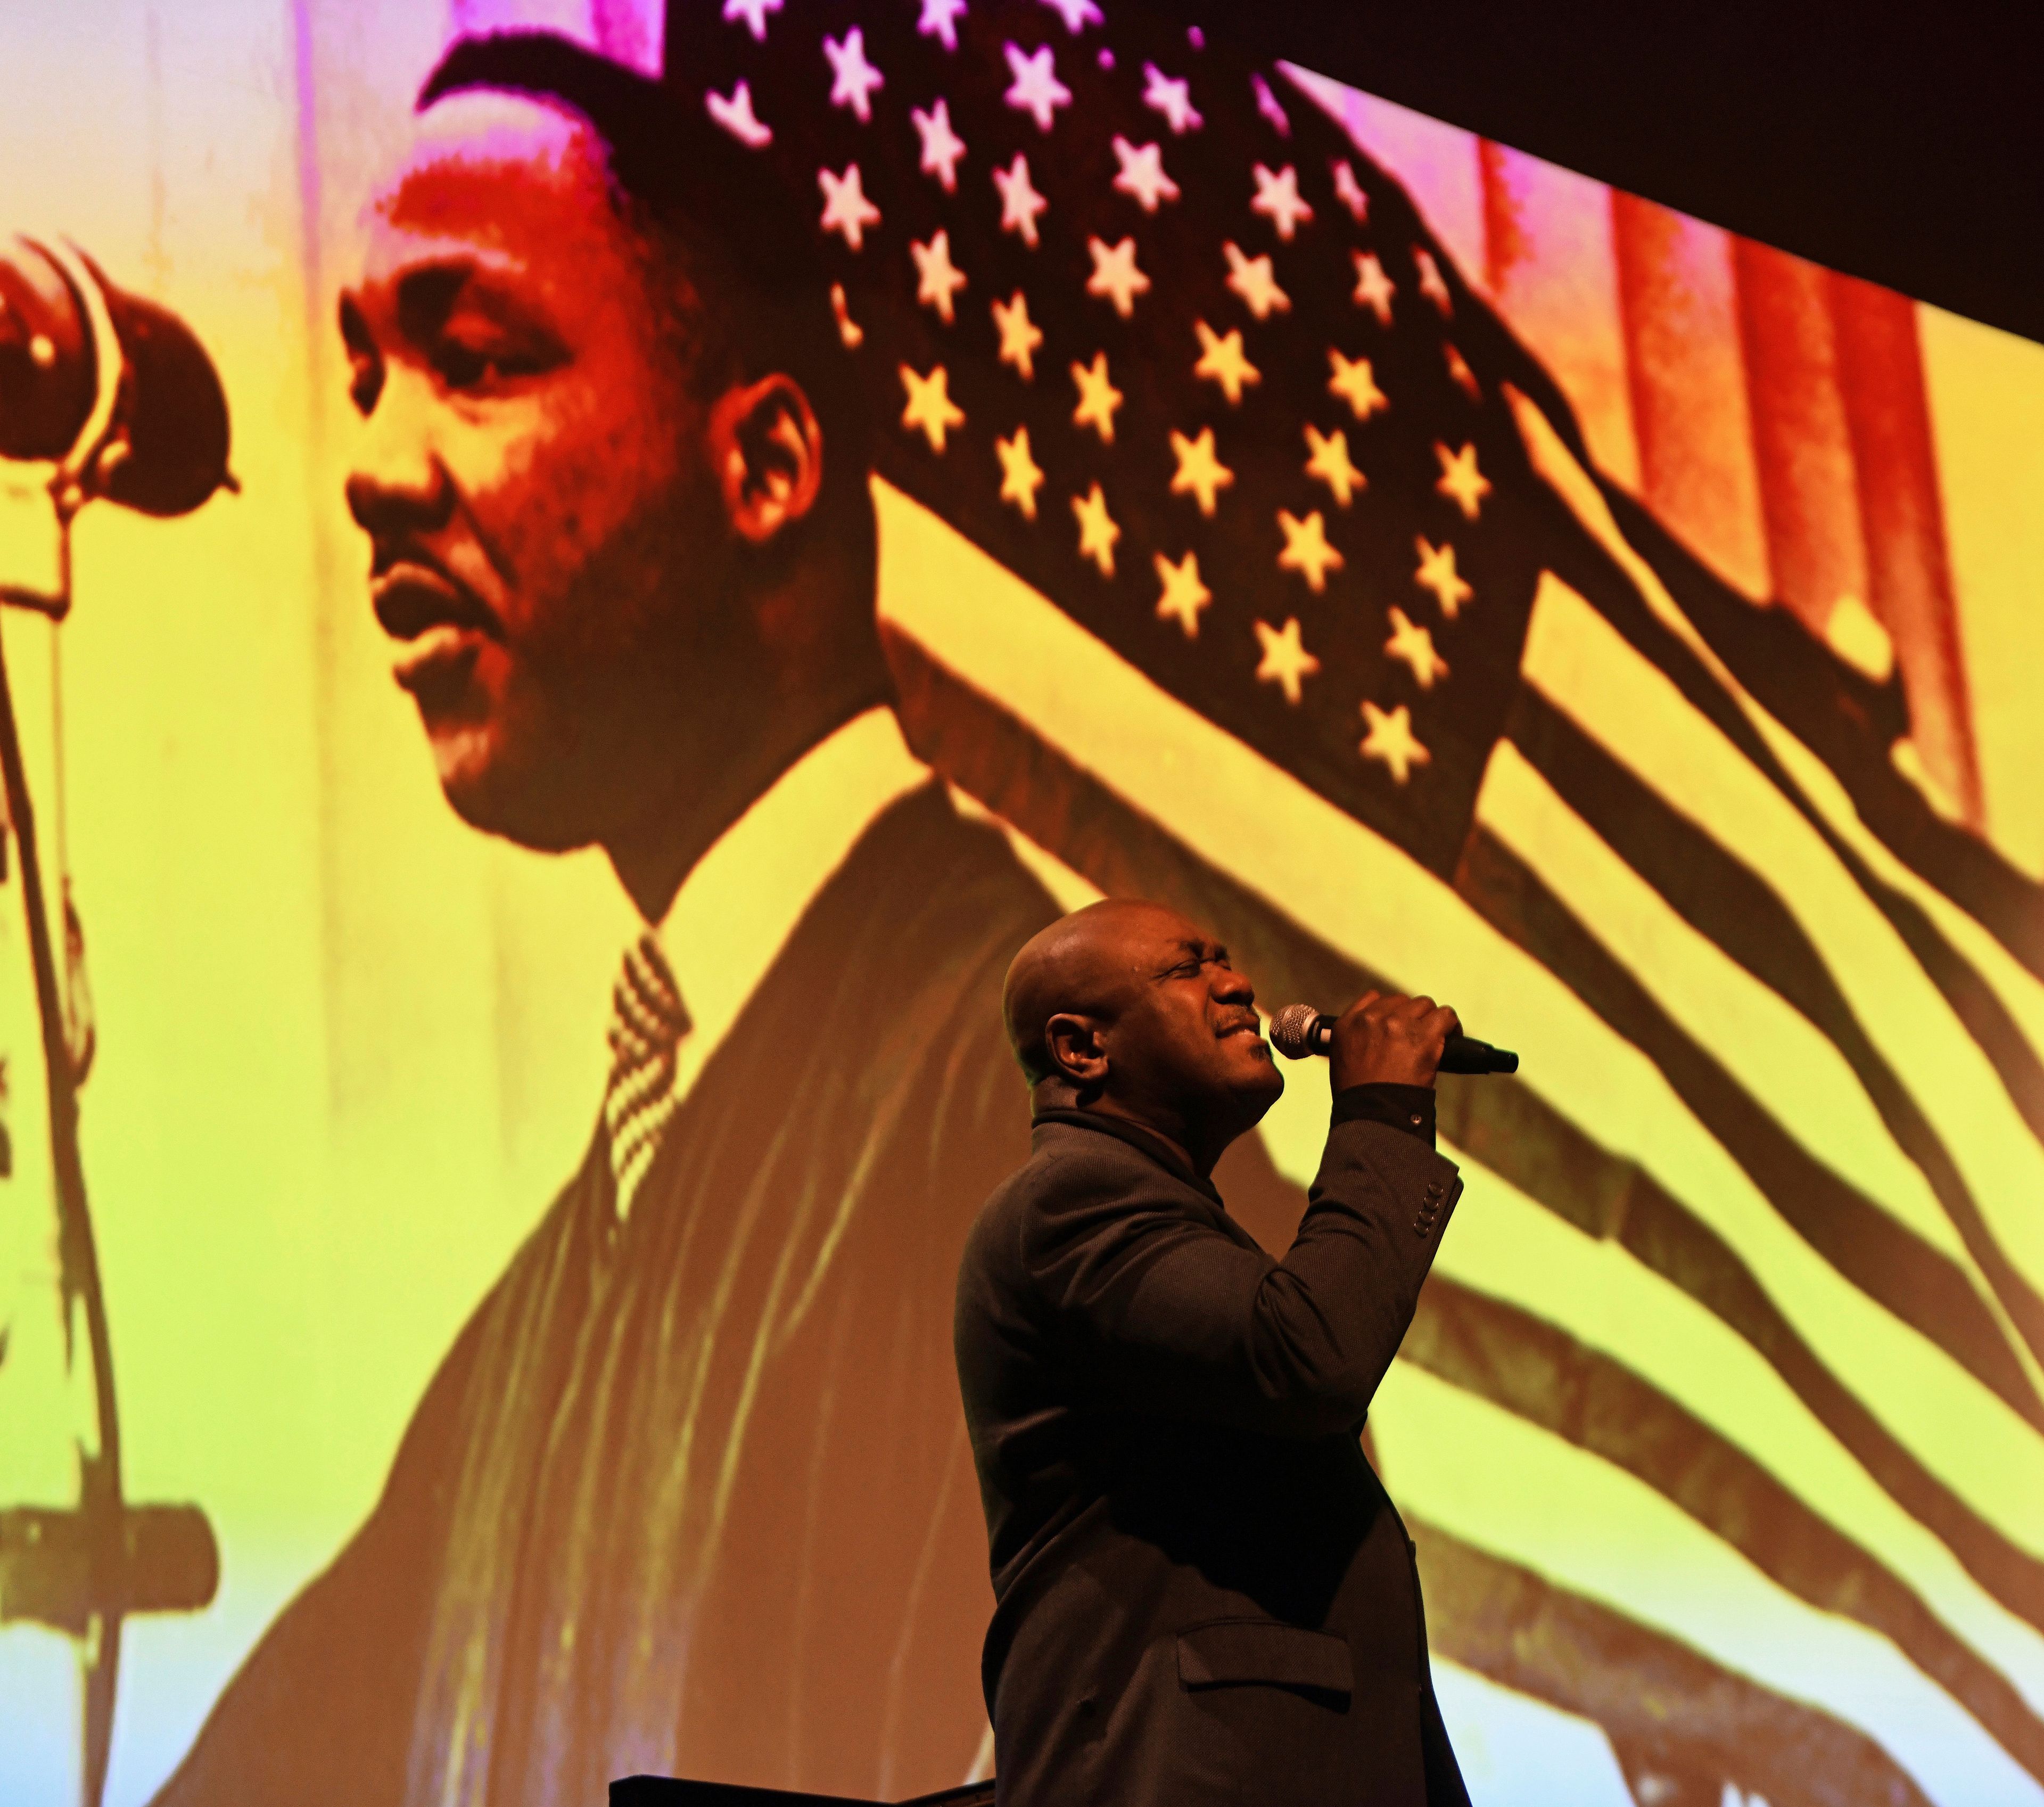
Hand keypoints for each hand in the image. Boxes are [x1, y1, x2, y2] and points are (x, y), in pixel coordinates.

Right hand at [1326, 990, 1459, 1090]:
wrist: (1372, 1112)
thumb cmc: (1357, 1094)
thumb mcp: (1342, 1057)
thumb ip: (1357, 1036)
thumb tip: (1378, 1034)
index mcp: (1350, 1023)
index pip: (1374, 998)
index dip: (1390, 1011)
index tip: (1397, 1025)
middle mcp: (1373, 1017)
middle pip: (1402, 1001)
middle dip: (1410, 1016)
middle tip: (1416, 1036)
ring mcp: (1399, 1023)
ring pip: (1424, 1005)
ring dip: (1430, 1019)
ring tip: (1436, 1036)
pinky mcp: (1424, 1035)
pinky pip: (1445, 1015)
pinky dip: (1451, 1024)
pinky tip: (1452, 1035)